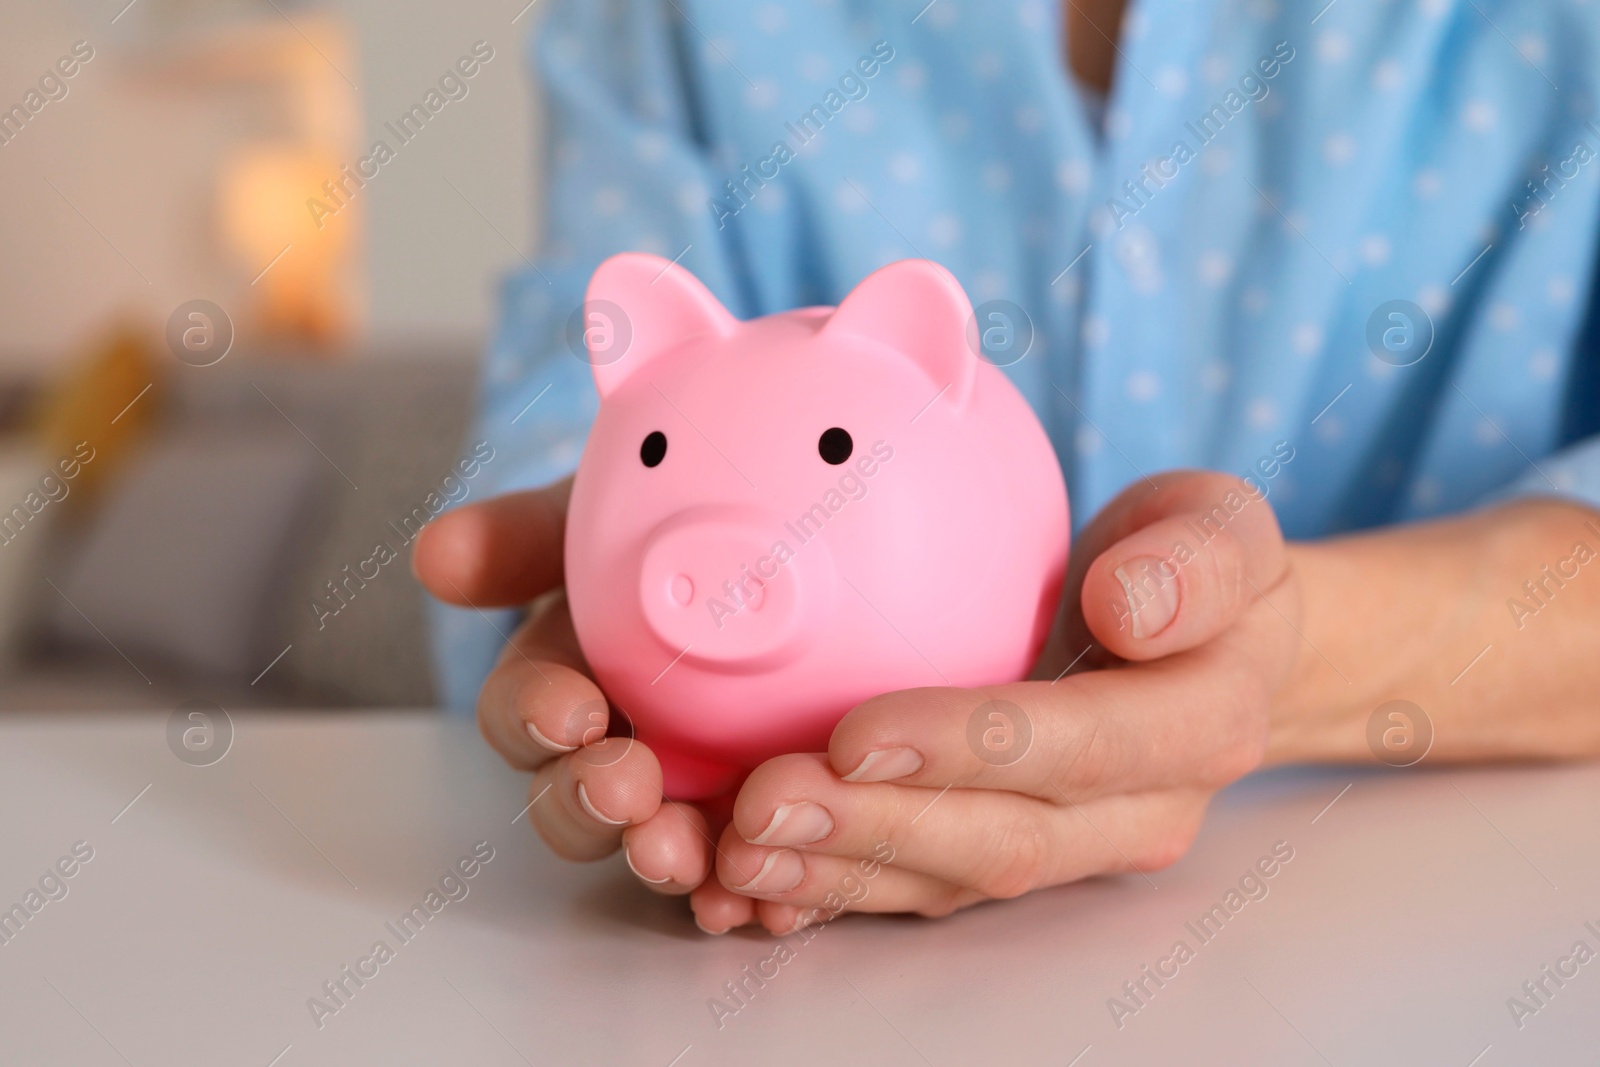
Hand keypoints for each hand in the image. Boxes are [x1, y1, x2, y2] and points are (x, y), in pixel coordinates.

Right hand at [410, 480, 806, 932]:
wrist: (769, 544)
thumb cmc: (660, 530)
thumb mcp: (595, 520)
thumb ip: (523, 536)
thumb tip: (435, 553)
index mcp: (561, 682)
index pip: (522, 714)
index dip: (534, 719)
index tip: (567, 713)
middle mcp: (612, 748)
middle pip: (580, 801)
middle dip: (592, 804)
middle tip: (627, 790)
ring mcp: (688, 790)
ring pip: (661, 844)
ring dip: (666, 859)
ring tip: (691, 860)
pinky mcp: (760, 815)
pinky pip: (749, 865)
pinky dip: (753, 888)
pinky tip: (772, 897)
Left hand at [711, 471, 1300, 928]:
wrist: (1217, 648)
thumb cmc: (1202, 571)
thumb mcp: (1224, 531)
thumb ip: (1195, 563)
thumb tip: (1129, 602)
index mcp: (1198, 726)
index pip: (1083, 744)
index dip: (972, 746)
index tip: (860, 734)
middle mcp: (1136, 812)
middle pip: (1003, 839)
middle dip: (878, 831)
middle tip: (764, 806)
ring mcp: (1072, 846)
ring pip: (953, 882)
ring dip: (840, 873)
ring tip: (736, 854)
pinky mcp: (1009, 848)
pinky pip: (923, 886)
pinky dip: (836, 888)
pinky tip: (754, 878)